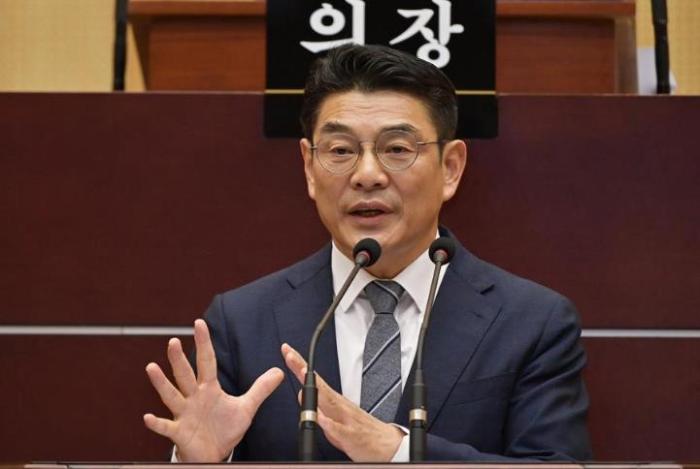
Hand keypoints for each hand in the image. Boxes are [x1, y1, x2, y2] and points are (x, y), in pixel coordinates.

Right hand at [144, 319, 283, 461]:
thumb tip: (279, 372)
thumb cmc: (224, 429)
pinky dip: (157, 423)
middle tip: (173, 341)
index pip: (207, 361)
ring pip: (171, 395)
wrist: (214, 454)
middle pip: (185, 375)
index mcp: (209, 389)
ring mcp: (184, 414)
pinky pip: (166, 427)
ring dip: (161, 383)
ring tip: (151, 367)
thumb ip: (260, 389)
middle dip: (179, 359)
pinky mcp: (179, 432)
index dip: (204, 343)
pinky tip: (148, 417)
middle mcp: (193, 397)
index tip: (199, 323)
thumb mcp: (246, 407)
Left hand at [281, 343, 402, 461]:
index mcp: (335, 402)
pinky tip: (320, 417)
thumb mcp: (336, 418)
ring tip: (303, 374)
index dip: (300, 366)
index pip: (314, 381)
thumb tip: (302, 395)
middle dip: (303, 370)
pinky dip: (328, 423)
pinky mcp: (351, 436)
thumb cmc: (363, 432)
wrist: (389, 445)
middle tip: (290, 355)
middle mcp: (340, 406)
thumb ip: (320, 406)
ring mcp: (346, 419)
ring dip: (314, 388)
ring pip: (328, 402)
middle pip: (318, 385)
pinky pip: (338, 430)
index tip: (288, 352)